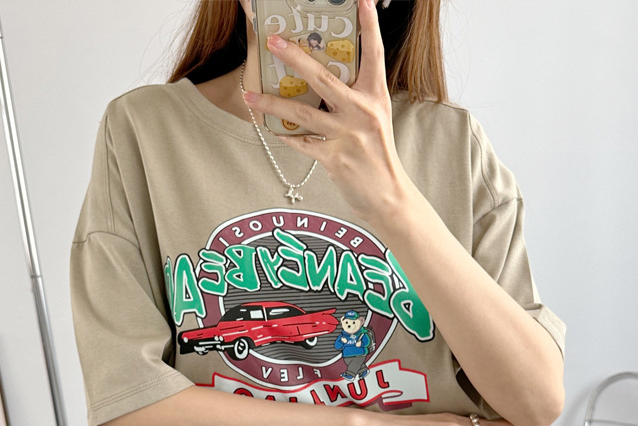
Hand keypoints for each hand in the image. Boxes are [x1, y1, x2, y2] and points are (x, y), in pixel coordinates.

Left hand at [243, 0, 407, 219]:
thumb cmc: (376, 154)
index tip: (362, 0)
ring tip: (250, 95)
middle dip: (294, 57)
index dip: (369, 26)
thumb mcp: (373, 119)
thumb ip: (351, 98)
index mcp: (375, 96)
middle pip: (323, 78)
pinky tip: (272, 129)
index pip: (373, 54)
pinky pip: (302, 143)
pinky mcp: (335, 158)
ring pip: (302, 113)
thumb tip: (319, 80)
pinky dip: (285, 136)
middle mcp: (362, 111)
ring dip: (271, 104)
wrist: (387, 195)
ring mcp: (347, 135)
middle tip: (273, 41)